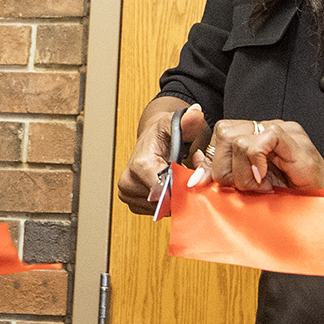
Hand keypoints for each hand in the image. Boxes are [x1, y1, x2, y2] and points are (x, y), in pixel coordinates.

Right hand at [118, 98, 209, 215]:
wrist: (151, 137)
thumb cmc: (163, 132)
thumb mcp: (176, 124)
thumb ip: (188, 122)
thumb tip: (196, 112)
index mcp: (140, 165)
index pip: (165, 192)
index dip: (182, 188)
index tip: (190, 176)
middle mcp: (128, 181)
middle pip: (164, 202)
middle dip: (179, 192)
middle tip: (184, 174)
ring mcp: (128, 193)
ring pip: (161, 208)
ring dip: (173, 197)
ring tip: (175, 177)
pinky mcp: (131, 202)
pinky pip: (155, 211)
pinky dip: (166, 202)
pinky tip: (168, 186)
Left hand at [193, 118, 323, 192]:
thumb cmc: (293, 200)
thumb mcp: (250, 188)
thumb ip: (226, 176)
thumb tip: (196, 174)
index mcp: (257, 136)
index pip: (221, 135)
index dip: (210, 160)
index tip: (206, 183)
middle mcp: (268, 129)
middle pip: (224, 134)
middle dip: (226, 169)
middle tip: (248, 189)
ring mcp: (282, 131)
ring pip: (238, 140)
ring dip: (243, 172)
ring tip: (262, 188)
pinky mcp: (294, 139)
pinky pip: (262, 140)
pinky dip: (257, 163)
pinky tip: (267, 180)